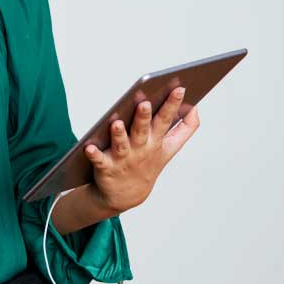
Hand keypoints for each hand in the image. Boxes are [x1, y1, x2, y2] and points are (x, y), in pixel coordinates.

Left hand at [84, 87, 200, 213]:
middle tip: (145, 103)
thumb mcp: (168, 149)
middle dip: (144, 117)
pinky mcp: (106, 168)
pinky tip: (88, 148)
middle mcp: (141, 149)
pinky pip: (99, 160)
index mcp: (156, 141)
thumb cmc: (146, 164)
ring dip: (119, 134)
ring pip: (122, 144)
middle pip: (143, 130)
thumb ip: (184, 130)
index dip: (174, 105)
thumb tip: (195, 108)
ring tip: (117, 123)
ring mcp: (123, 159)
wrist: (126, 196)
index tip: (179, 88)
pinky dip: (94, 155)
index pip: (167, 121)